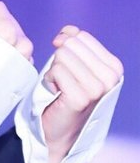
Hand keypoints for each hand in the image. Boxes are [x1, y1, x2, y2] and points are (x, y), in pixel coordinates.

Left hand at [42, 25, 123, 162]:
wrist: (58, 130)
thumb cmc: (64, 93)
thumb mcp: (73, 62)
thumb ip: (73, 41)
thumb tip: (67, 32)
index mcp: (114, 67)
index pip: (80, 36)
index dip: (65, 44)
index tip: (66, 64)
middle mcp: (110, 78)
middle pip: (70, 44)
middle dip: (59, 59)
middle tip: (63, 79)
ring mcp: (98, 89)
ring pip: (62, 56)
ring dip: (54, 71)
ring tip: (60, 87)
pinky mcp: (81, 98)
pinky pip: (56, 70)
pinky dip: (49, 80)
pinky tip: (56, 93)